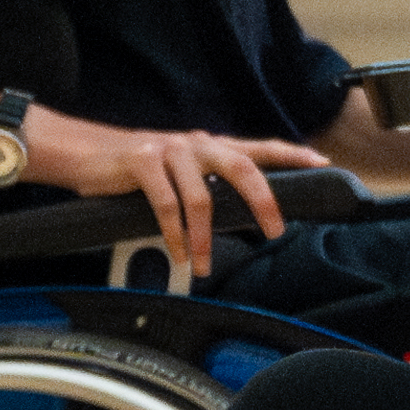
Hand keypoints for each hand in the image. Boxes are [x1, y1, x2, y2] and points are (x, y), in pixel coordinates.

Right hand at [38, 110, 294, 259]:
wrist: (87, 152)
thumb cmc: (138, 169)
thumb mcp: (180, 170)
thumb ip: (209, 183)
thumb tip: (242, 214)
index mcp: (210, 146)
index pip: (259, 147)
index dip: (292, 153)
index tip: (322, 163)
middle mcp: (196, 144)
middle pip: (241, 167)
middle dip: (262, 200)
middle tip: (274, 231)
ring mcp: (169, 150)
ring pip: (201, 197)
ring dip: (204, 238)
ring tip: (201, 266)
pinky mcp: (143, 161)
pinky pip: (167, 204)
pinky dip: (174, 234)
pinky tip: (177, 253)